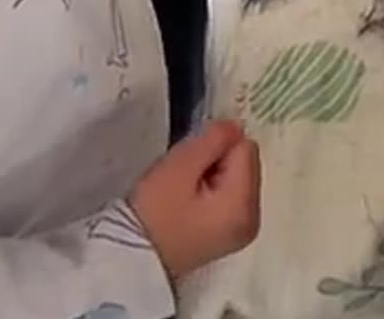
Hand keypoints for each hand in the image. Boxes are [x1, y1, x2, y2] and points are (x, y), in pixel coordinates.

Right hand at [129, 120, 260, 278]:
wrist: (130, 257)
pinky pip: (228, 196)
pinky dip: (211, 192)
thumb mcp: (181, 166)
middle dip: (217, 161)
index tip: (189, 163)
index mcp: (245, 205)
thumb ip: (214, 139)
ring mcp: (242, 230)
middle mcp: (253, 220)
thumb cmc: (153, 213)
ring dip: (212, 175)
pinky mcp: (228, 235)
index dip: (216, 146)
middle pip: (246, 163)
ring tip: (183, 193)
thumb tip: (237, 125)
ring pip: (236, 178)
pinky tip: (187, 204)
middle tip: (184, 179)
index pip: (246, 148)